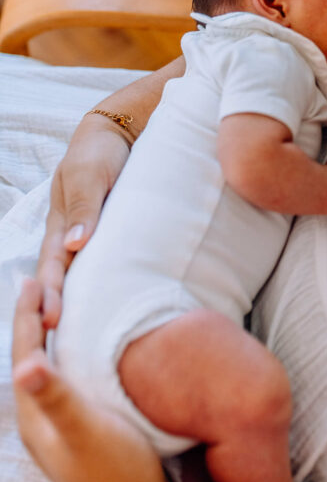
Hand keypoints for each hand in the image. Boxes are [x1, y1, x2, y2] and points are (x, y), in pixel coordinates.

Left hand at [12, 278, 169, 481]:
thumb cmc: (116, 471)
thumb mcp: (85, 431)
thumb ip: (56, 398)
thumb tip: (27, 365)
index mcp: (33, 416)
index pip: (24, 353)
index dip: (27, 314)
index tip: (31, 279)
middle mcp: (39, 422)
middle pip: (29, 359)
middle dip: (31, 321)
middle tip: (37, 284)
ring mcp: (58, 430)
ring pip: (45, 372)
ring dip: (45, 340)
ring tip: (52, 313)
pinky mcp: (80, 434)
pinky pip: (64, 386)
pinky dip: (66, 361)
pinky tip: (81, 359)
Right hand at [37, 116, 131, 327]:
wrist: (121, 136)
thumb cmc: (99, 154)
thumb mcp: (89, 175)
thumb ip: (83, 207)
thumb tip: (74, 244)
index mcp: (59, 228)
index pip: (53, 268)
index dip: (51, 295)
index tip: (52, 321)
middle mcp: (72, 241)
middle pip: (65, 283)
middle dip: (62, 313)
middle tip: (64, 345)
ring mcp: (92, 242)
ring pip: (85, 281)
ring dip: (85, 309)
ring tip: (91, 343)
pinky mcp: (114, 241)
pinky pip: (108, 270)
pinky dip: (108, 291)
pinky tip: (119, 314)